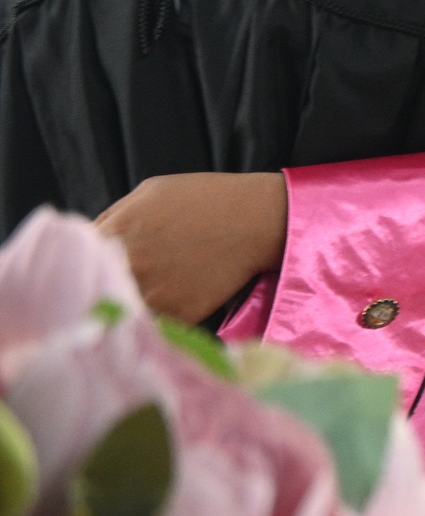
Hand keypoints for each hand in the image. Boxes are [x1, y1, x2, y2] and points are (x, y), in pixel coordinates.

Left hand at [96, 173, 285, 323]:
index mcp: (115, 232)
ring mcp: (153, 293)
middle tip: (123, 281)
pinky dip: (156, 318)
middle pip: (96, 288)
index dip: (86, 263)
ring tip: (145, 295)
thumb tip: (90, 242)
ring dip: (128, 306)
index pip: (76, 259)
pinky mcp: (178, 314)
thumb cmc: (206, 197)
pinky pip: (154, 324)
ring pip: (122, 310)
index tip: (98, 265)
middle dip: (104, 285)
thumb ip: (113, 217)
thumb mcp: (150, 191)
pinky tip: (169, 302)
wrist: (257, 220)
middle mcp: (129, 266)